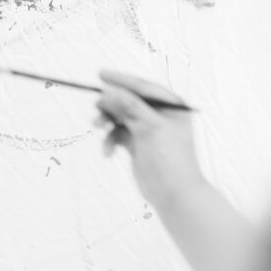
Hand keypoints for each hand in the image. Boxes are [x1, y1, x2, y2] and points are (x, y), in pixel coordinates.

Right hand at [96, 70, 204, 209]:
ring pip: (121, 116)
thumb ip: (130, 107)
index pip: (143, 86)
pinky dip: (110, 140)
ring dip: (108, 121)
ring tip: (98, 126)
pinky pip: (119, 134)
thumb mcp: (151, 127)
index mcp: (171, 104)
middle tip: (96, 105)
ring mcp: (148, 129)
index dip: (121, 80)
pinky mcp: (137, 144)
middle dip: (112, 102)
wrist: (174, 195)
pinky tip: (107, 151)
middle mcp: (160, 114)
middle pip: (129, 100)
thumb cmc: (171, 159)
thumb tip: (110, 91)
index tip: (101, 75)